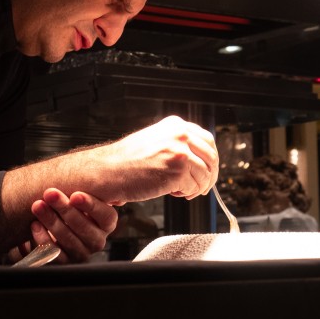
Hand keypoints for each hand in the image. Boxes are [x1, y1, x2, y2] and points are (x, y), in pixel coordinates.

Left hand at [29, 188, 117, 263]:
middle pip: (84, 227)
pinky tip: (35, 225)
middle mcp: (97, 239)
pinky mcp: (65, 262)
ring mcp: (82, 252)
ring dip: (51, 221)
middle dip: (64, 209)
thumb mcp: (81, 197)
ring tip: (38, 206)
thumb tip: (93, 170)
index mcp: (107, 223)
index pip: (105, 216)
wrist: (53, 224)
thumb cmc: (70, 205)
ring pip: (68, 239)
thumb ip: (87, 189)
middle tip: (50, 193)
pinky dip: (43, 238)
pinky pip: (55, 253)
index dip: (91, 206)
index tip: (75, 195)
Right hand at [96, 115, 218, 203]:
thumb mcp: (155, 140)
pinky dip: (187, 193)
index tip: (208, 170)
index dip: (210, 158)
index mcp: (175, 125)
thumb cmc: (126, 160)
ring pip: (205, 174)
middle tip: (202, 187)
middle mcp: (180, 134)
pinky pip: (194, 186)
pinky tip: (174, 193)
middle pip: (211, 157)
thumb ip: (176, 143)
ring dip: (197, 187)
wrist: (108, 170)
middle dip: (209, 175)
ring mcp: (180, 151)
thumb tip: (199, 158)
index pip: (207, 140)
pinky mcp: (178, 170)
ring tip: (183, 191)